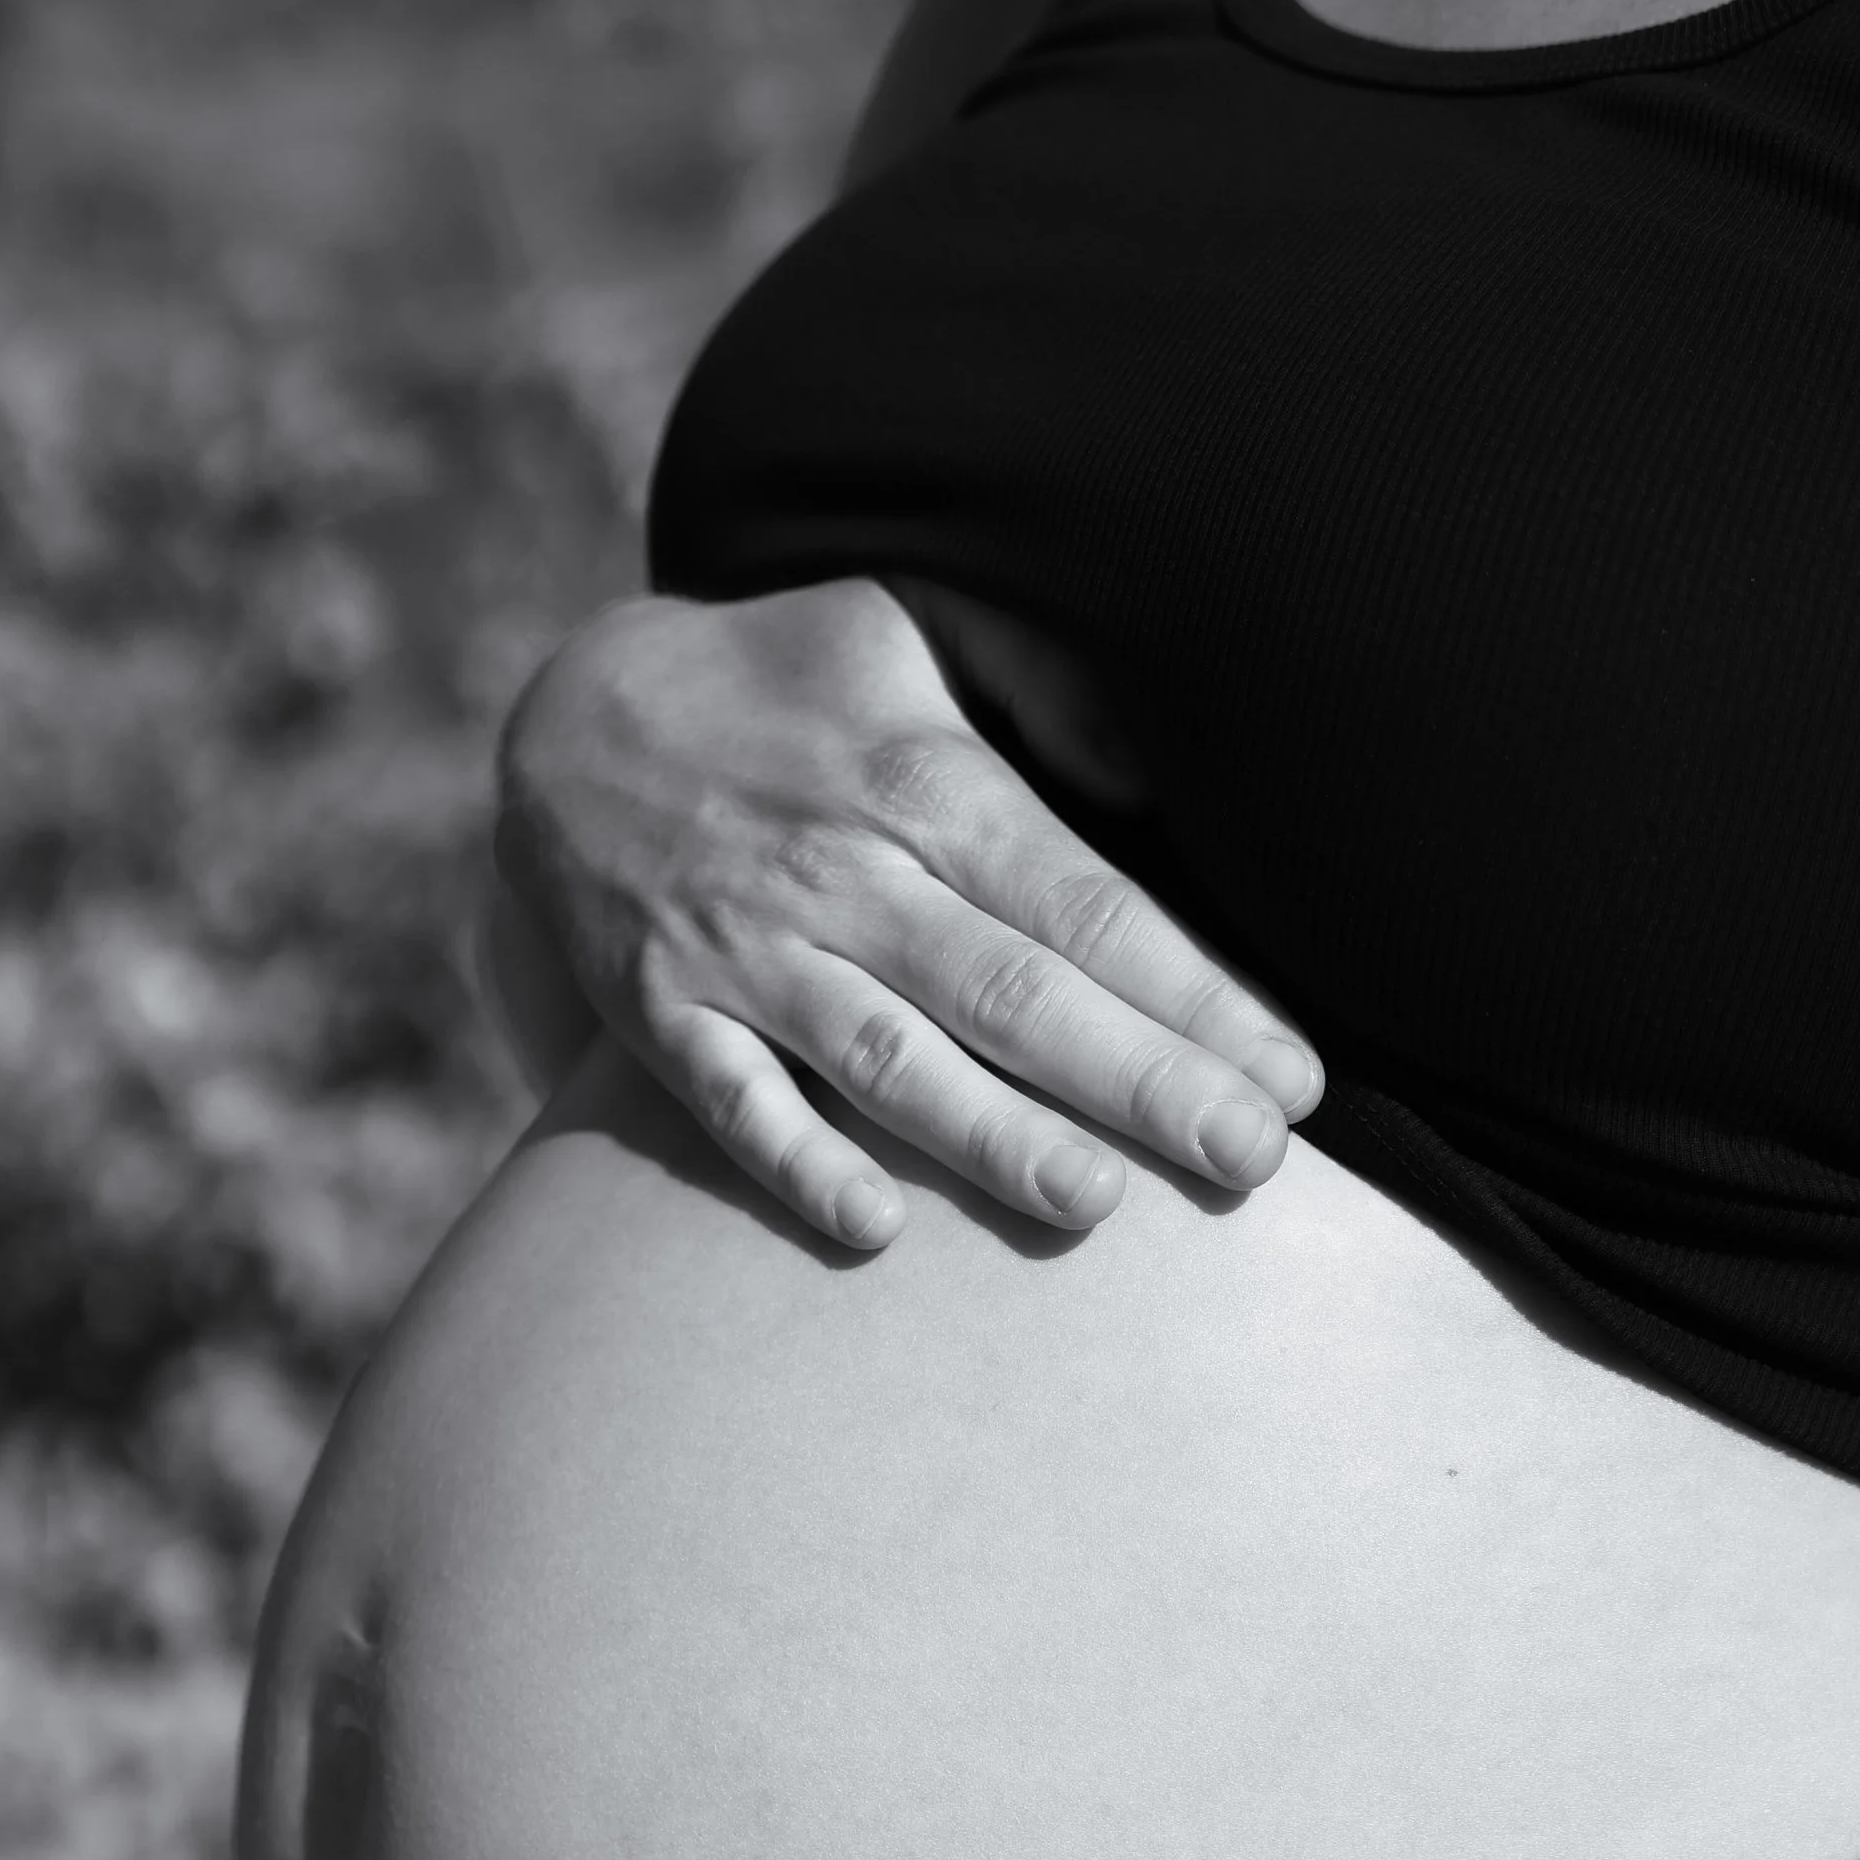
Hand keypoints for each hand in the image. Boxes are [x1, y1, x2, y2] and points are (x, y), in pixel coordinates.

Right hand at [490, 581, 1321, 1248]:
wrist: (568, 723)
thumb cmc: (797, 691)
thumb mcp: (916, 630)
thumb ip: (1045, 680)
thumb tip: (1174, 747)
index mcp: (925, 780)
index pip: (1086, 903)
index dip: (1194, 992)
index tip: (1291, 1074)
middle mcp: (841, 870)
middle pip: (1011, 991)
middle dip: (1139, 1079)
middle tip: (1251, 1158)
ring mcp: (744, 949)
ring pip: (885, 1056)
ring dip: (990, 1135)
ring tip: (1099, 1202)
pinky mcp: (660, 1015)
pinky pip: (730, 1102)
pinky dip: (796, 1163)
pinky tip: (876, 1229)